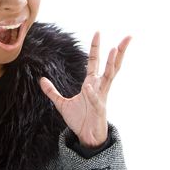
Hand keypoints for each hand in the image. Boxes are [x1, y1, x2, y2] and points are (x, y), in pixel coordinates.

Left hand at [40, 32, 130, 147]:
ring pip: (110, 76)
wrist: (86, 137)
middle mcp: (99, 87)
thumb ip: (52, 91)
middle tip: (127, 37)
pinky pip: (96, 99)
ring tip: (115, 49)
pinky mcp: (99, 109)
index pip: (94, 61)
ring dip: (113, 63)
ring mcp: (101, 97)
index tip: (97, 32)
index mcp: (91, 83)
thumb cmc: (79, 120)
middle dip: (118, 51)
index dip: (95, 47)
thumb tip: (41, 79)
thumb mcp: (61, 103)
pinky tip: (88, 86)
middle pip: (111, 65)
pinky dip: (92, 93)